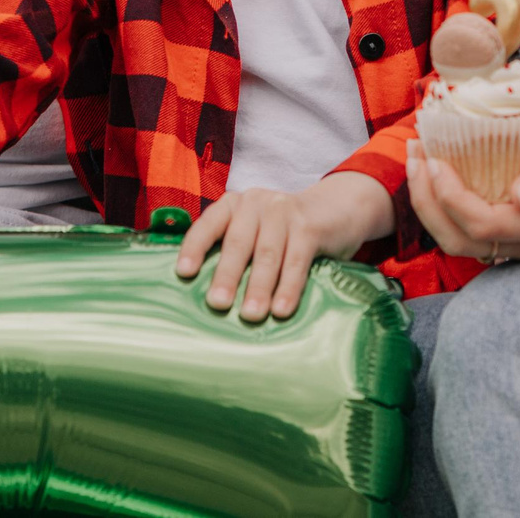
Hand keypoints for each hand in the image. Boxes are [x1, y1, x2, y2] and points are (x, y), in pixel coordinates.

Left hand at [172, 173, 393, 322]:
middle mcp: (256, 203)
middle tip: (217, 304)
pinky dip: (288, 287)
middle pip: (238, 242)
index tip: (184, 273)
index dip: (195, 248)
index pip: (208, 225)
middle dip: (226, 275)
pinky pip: (296, 261)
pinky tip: (281, 310)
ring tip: (250, 316)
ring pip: (267, 254)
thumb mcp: (256, 231)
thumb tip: (210, 299)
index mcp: (234, 205)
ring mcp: (284, 212)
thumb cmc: (284, 231)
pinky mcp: (309, 226)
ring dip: (258, 287)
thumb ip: (237, 252)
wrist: (336, 207)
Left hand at [406, 127, 519, 261]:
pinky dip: (448, 203)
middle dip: (426, 200)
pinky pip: (473, 228)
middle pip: (459, 240)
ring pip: (461, 239)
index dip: (449, 197)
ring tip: (418, 156)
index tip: (434, 158)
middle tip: (413, 152)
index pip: (481, 225)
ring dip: (431, 202)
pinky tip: (442, 169)